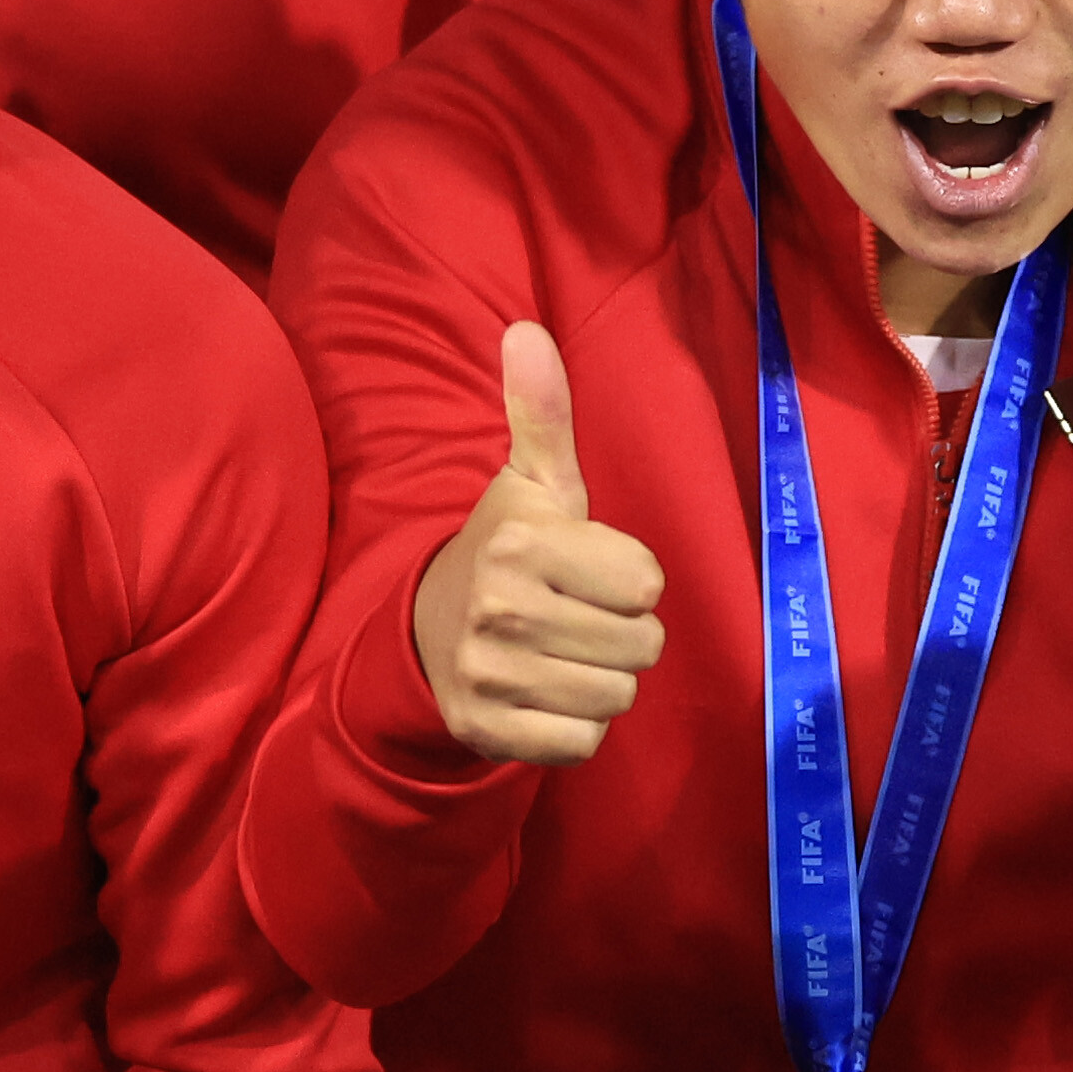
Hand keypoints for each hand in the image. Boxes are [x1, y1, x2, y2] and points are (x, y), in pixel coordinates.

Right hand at [409, 323, 663, 762]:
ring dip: (602, 680)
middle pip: (642, 644)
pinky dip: (576, 726)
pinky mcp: (488, 731)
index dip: (630, 579)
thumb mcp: (530, 483)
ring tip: (562, 653)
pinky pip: (584, 742)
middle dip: (622, 634)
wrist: (426, 634)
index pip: (646, 582)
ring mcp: (491, 675)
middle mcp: (502, 608)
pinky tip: (546, 695)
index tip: (589, 570)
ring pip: (618, 697)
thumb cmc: (506, 552)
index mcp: (523, 543)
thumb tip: (527, 329)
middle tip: (578, 617)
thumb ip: (542, 412)